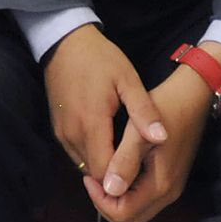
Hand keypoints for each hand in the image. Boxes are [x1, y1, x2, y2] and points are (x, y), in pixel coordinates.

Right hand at [44, 25, 166, 186]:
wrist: (66, 43)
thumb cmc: (100, 59)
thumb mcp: (128, 79)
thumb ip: (144, 111)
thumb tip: (162, 137)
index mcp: (91, 123)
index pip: (106, 172)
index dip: (124, 178)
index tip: (143, 172)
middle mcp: (72, 135)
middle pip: (94, 173)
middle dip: (115, 175)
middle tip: (139, 166)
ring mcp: (62, 134)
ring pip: (84, 166)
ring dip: (103, 166)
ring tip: (126, 156)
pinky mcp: (58, 130)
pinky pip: (76, 154)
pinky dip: (92, 155)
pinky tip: (109, 143)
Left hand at [87, 62, 209, 221]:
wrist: (193, 94)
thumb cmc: (165, 108)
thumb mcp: (139, 131)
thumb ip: (125, 161)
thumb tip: (109, 189)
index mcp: (160, 184)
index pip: (123, 214)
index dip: (100, 201)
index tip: (88, 177)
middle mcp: (168, 193)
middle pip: (129, 220)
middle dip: (106, 205)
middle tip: (94, 179)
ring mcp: (172, 188)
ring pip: (136, 212)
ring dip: (116, 200)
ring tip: (103, 174)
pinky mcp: (171, 179)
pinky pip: (143, 200)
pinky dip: (127, 194)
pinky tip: (119, 170)